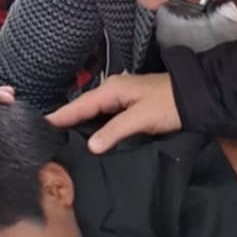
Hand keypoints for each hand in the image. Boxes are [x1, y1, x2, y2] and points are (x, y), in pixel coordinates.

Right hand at [49, 73, 181, 151]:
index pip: (79, 105)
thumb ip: (115, 131)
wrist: (196, 98)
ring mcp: (121, 98)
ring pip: (93, 112)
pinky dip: (93, 125)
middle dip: (65, 120)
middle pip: (83, 108)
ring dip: (79, 123)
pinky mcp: (129, 106)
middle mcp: (113, 91)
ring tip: (60, 138)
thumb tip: (90, 146)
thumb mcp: (141, 118)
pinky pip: (104, 116)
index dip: (60, 116)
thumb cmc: (169, 105)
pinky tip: (88, 136)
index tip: (40, 125)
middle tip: (45, 136)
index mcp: (112, 89)